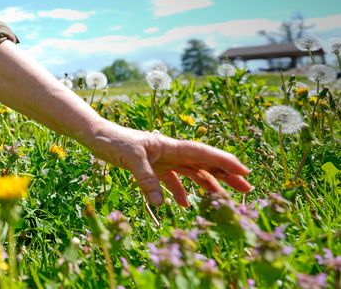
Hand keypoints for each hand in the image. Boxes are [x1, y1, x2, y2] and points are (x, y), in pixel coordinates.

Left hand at [88, 122, 252, 206]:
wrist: (95, 136)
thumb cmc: (112, 141)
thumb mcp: (130, 158)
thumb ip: (146, 180)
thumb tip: (162, 205)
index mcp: (169, 145)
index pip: (203, 153)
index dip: (225, 161)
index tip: (245, 171)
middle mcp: (170, 152)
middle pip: (204, 163)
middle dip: (226, 175)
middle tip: (247, 190)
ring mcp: (162, 160)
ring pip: (191, 172)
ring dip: (208, 184)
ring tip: (223, 200)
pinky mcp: (151, 168)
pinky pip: (171, 181)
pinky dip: (179, 192)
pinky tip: (183, 206)